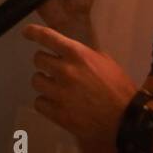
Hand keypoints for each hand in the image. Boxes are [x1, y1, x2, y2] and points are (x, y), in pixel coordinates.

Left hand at [23, 25, 137, 143]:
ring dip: (45, 82)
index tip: (26, 32)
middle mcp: (65, 70)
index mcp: (78, 54)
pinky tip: (57, 104)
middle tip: (55, 70)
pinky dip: (46, 102)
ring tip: (57, 89)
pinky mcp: (57, 113)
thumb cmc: (119, 88)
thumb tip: (69, 53)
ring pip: (36, 80)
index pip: (47, 37)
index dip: (33, 32)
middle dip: (45, 63)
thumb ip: (84, 55)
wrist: (126, 119)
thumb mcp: (105, 62)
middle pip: (38, 59)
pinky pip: (39, 102)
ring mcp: (59, 93)